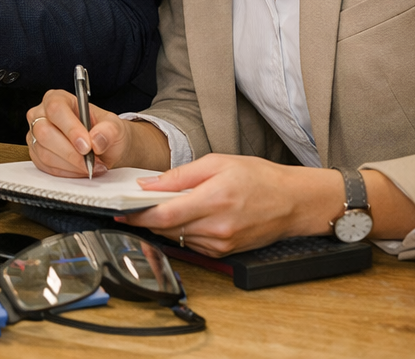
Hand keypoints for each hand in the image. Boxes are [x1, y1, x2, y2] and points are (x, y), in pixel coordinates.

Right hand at [25, 90, 160, 175]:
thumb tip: (96, 139)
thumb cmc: (105, 132)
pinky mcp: (36, 154)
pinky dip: (67, 172)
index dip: (70, 128)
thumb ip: (109, 130)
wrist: (104, 148)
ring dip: (71, 165)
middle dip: (70, 152)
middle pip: (45, 132)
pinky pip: (46, 167)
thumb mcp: (115, 126)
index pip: (56, 109)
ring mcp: (35, 135)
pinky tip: (80, 169)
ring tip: (91, 165)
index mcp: (57, 98)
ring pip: (45, 153)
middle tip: (91, 161)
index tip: (87, 146)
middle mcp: (41, 114)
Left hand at [116, 155, 343, 255]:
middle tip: (131, 206)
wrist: (294, 201)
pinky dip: (181, 231)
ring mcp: (222, 244)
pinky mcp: (225, 252)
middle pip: (167, 228)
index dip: (137, 215)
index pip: (164, 215)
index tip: (120, 211)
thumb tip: (148, 184)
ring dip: (163, 225)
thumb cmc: (259, 177)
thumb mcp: (217, 163)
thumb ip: (179, 175)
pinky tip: (183, 217)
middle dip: (145, 218)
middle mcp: (217, 228)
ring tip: (159, 207)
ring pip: (177, 238)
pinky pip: (192, 244)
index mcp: (214, 200)